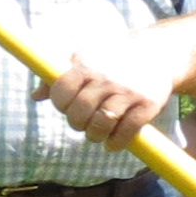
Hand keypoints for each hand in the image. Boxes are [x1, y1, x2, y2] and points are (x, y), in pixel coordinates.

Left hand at [43, 22, 194, 150]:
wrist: (160, 52)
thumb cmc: (115, 59)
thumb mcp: (87, 59)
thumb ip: (60, 77)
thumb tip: (35, 96)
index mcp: (86, 64)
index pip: (61, 92)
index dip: (62, 105)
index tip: (69, 108)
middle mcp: (106, 77)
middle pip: (80, 111)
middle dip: (78, 123)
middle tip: (84, 124)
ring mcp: (128, 91)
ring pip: (102, 123)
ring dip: (95, 135)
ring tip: (97, 135)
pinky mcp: (148, 104)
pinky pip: (128, 130)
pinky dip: (117, 143)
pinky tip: (113, 144)